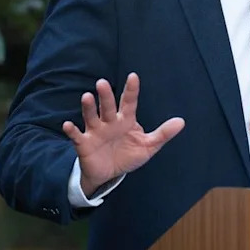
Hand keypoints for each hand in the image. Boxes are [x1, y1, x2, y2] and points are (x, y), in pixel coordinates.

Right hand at [62, 73, 184, 196]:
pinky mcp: (84, 143)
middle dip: (105, 96)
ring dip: (88, 107)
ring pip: (91, 116)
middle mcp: (109, 122)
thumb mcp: (148, 146)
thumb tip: (181, 121)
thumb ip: (163, 134)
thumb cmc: (128, 154)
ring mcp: (95, 131)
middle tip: (102, 83)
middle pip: (107, 106)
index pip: (129, 102)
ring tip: (86, 97)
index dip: (131, 90)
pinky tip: (68, 125)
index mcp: (126, 120)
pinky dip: (71, 131)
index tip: (133, 76)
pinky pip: (77, 136)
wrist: (110, 173)